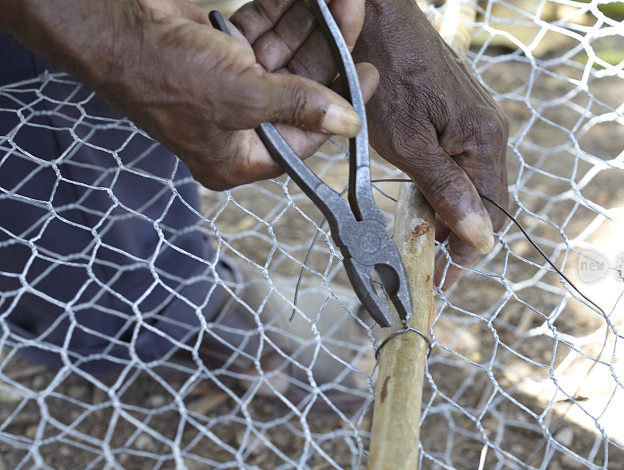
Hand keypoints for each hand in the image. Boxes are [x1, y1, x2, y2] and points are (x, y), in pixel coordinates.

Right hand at [2, 0, 377, 190]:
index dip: (341, 106)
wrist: (111, 25)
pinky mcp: (220, 50)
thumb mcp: (242, 97)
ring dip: (311, 26)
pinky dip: (283, 13)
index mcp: (238, 156)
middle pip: (299, 91)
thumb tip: (348, 124)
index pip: (304, 138)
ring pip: (285, 56)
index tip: (368, 73)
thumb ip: (298, 107)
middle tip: (354, 17)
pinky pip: (263, 33)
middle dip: (328, 52)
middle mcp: (236, 124)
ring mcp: (228, 85)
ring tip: (340, 0)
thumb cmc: (166, 73)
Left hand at [353, 0, 508, 289]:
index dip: (469, 252)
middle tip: (428, 263)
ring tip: (422, 237)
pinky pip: (461, 162)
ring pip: (473, 183)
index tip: (444, 277)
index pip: (493, 214)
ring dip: (450, 214)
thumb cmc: (386, 75)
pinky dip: (443, 188)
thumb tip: (481, 236)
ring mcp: (475, 120)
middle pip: (487, 201)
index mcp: (485, 140)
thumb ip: (446, 190)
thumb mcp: (409, 144)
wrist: (376, 16)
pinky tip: (421, 199)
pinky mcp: (458, 114)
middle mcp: (490, 131)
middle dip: (459, 237)